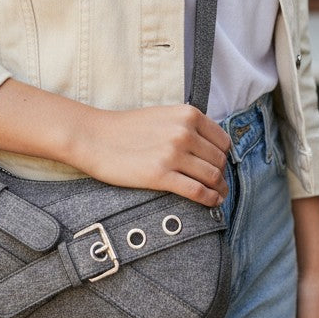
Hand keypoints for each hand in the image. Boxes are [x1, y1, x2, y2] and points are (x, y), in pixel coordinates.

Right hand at [77, 104, 231, 205]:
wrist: (95, 137)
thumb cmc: (127, 128)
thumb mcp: (163, 115)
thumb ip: (187, 126)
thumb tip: (210, 147)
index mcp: (187, 114)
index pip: (222, 141)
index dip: (223, 156)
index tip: (218, 165)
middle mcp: (184, 132)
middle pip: (219, 160)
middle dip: (221, 174)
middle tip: (218, 184)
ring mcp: (173, 154)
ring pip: (212, 176)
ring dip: (219, 189)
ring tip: (217, 195)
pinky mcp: (161, 175)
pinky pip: (197, 191)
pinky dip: (209, 199)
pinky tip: (210, 202)